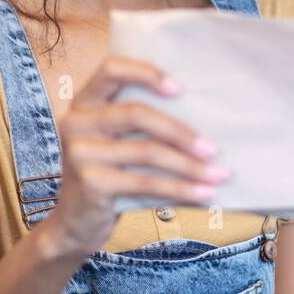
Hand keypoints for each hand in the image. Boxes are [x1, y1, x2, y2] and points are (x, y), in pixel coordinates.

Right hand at [49, 56, 229, 259]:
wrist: (74, 224)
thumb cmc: (107, 175)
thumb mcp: (111, 141)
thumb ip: (134, 123)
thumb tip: (203, 115)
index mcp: (83, 103)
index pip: (111, 69)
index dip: (146, 73)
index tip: (181, 89)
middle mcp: (75, 122)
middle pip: (137, 115)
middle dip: (181, 132)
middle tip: (213, 148)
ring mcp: (80, 152)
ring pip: (147, 152)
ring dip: (189, 166)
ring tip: (219, 174)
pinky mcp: (91, 182)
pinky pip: (146, 182)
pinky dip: (180, 189)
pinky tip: (203, 193)